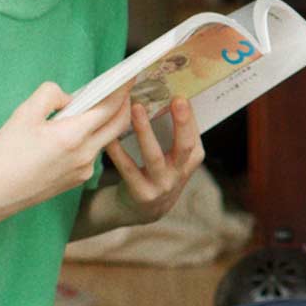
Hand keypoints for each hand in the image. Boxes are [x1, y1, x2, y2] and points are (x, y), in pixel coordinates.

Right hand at [0, 82, 134, 217]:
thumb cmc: (7, 153)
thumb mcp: (24, 114)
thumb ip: (50, 95)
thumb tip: (69, 98)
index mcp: (74, 136)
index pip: (110, 108)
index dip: (122, 89)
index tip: (129, 76)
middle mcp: (85, 154)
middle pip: (118, 125)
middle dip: (124, 104)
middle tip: (121, 89)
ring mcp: (84, 169)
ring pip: (105, 139)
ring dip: (106, 122)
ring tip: (95, 107)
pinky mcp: (77, 180)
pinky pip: (92, 153)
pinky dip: (92, 137)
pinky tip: (76, 131)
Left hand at [102, 96, 204, 224]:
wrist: (143, 210)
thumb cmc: (157, 172)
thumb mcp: (173, 157)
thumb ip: (173, 135)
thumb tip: (166, 96)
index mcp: (191, 161)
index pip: (195, 137)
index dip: (190, 118)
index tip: (181, 96)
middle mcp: (180, 174)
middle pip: (184, 146)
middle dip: (182, 122)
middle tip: (175, 99)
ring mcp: (162, 186)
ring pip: (154, 156)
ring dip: (145, 131)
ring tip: (135, 108)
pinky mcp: (141, 193)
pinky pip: (128, 169)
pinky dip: (118, 152)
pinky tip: (110, 137)